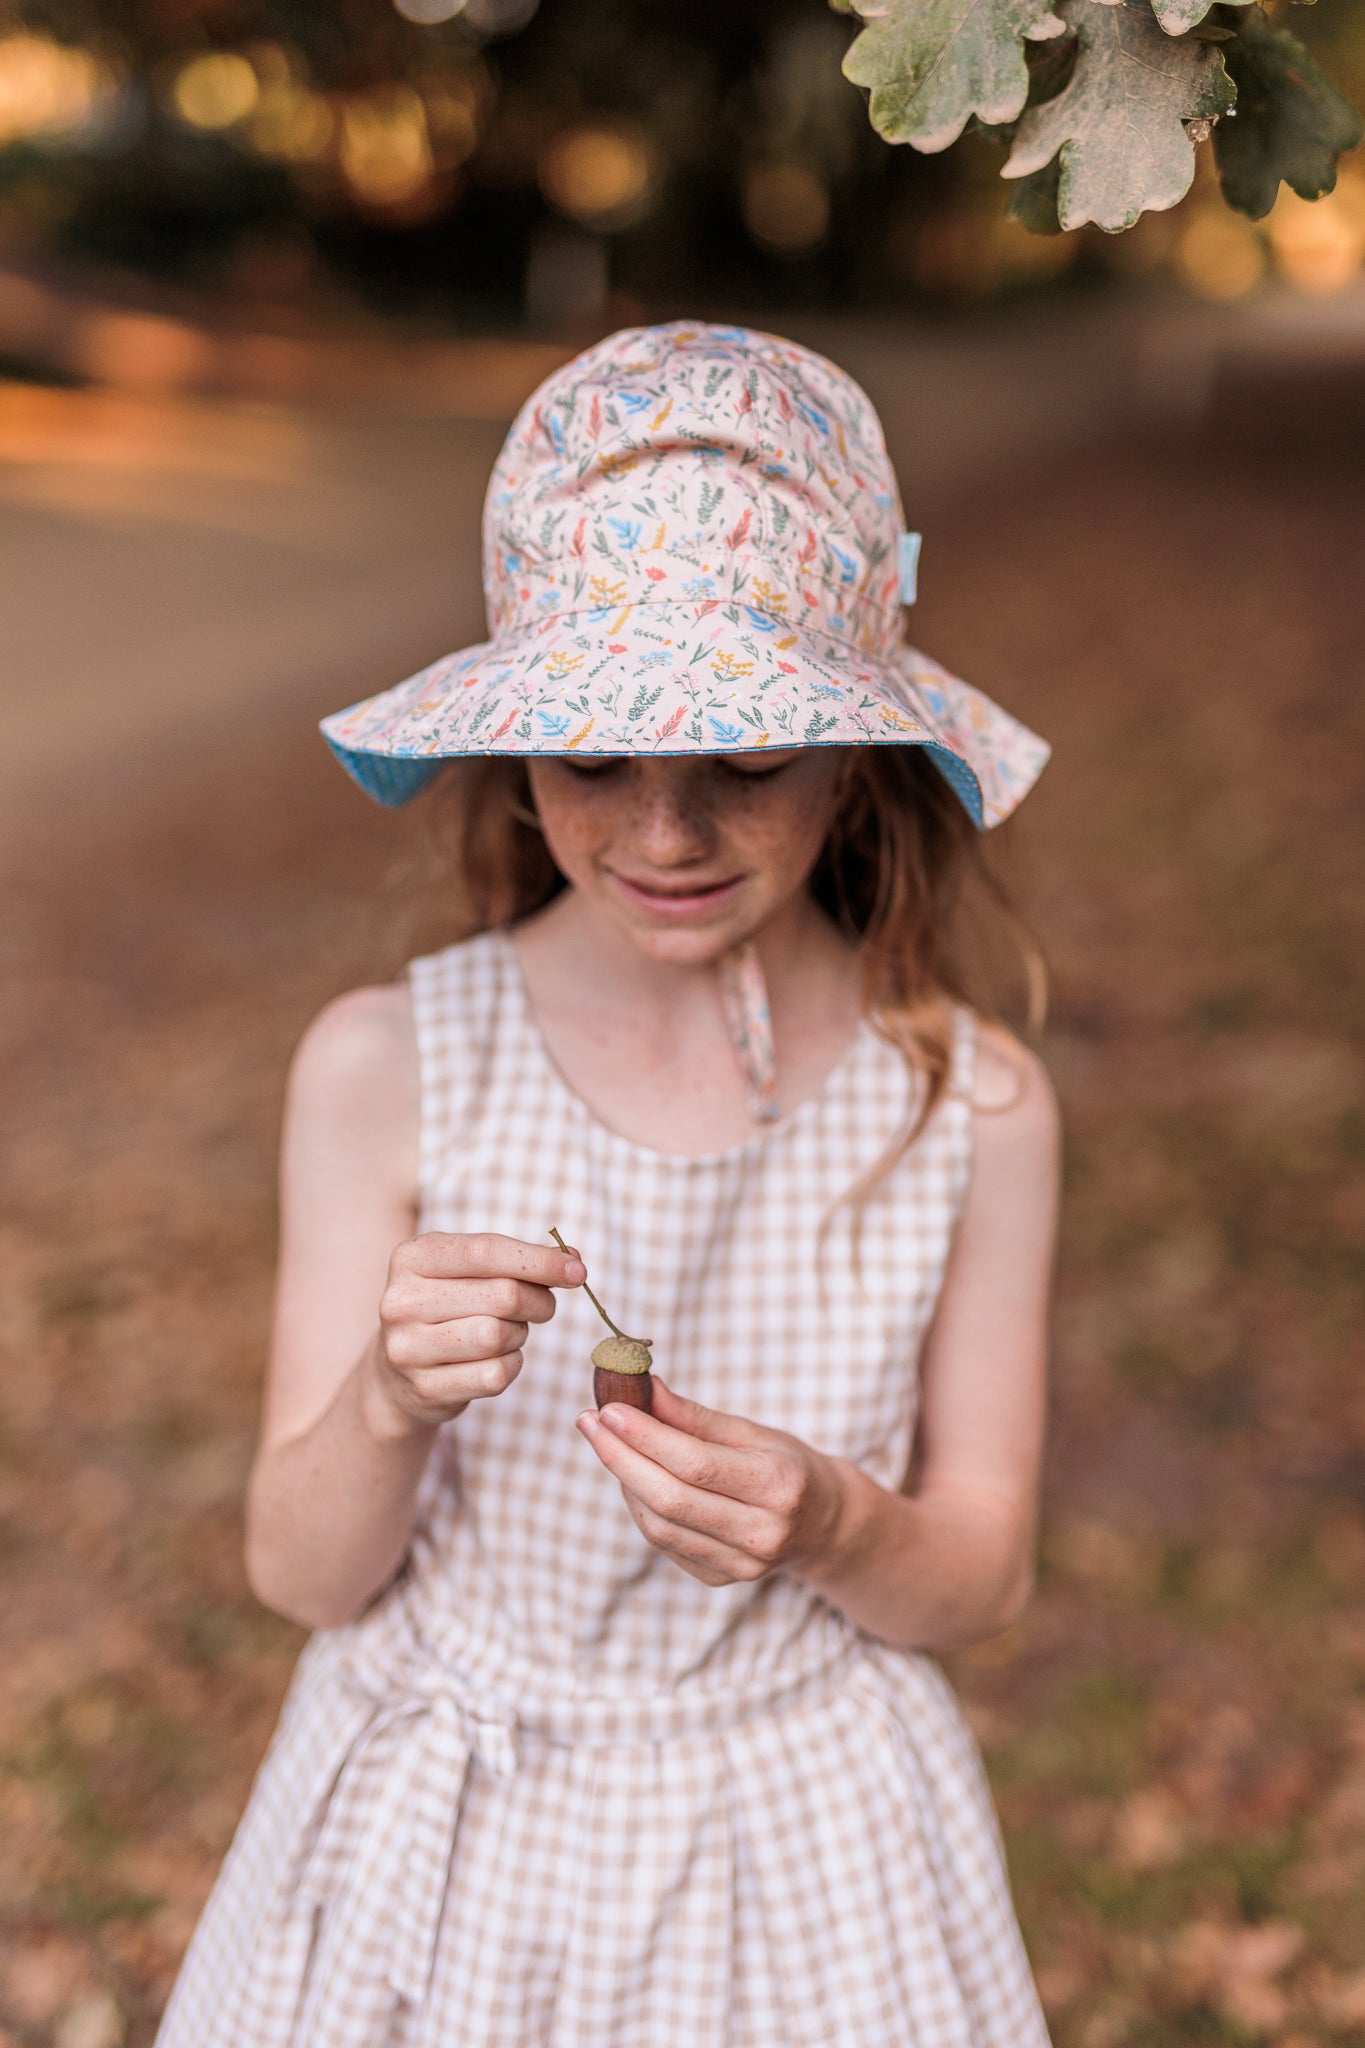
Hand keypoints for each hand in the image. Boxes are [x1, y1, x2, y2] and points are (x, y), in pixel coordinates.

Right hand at [367, 1233, 584, 1433]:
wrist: (399, 1372)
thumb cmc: (448, 1308)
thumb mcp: (467, 1271)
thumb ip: (518, 1260)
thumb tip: (574, 1263)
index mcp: (412, 1257)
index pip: (485, 1250)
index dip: (539, 1260)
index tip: (578, 1271)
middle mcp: (401, 1301)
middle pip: (502, 1295)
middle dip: (538, 1301)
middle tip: (543, 1306)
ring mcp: (407, 1348)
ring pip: (498, 1336)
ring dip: (520, 1334)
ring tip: (510, 1331)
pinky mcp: (424, 1388)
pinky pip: (494, 1376)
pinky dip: (511, 1365)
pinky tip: (500, 1358)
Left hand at [576, 1378, 858, 1587]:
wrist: (824, 1525)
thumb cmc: (788, 1465)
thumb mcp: (754, 1431)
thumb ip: (695, 1417)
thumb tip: (644, 1389)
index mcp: (779, 1486)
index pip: (696, 1464)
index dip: (645, 1436)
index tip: (608, 1408)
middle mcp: (762, 1533)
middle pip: (670, 1499)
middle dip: (620, 1457)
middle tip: (589, 1421)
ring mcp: (741, 1565)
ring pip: (658, 1526)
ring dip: (624, 1481)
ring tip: (609, 1443)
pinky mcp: (720, 1580)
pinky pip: (663, 1542)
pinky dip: (639, 1506)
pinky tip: (633, 1476)